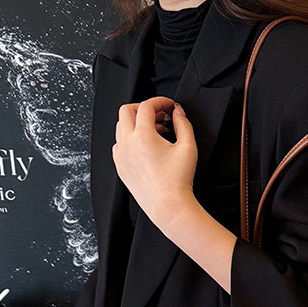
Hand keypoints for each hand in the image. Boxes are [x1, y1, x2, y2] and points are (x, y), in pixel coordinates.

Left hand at [111, 96, 197, 230]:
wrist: (168, 206)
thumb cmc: (178, 181)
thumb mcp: (188, 147)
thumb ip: (183, 124)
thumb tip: (177, 112)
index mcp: (143, 135)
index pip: (146, 106)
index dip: (159, 101)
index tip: (168, 105)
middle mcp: (127, 143)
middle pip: (126, 110)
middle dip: (142, 108)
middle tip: (158, 114)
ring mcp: (121, 155)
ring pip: (120, 127)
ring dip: (136, 123)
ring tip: (155, 132)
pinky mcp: (120, 167)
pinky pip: (119, 144)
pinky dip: (129, 139)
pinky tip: (145, 147)